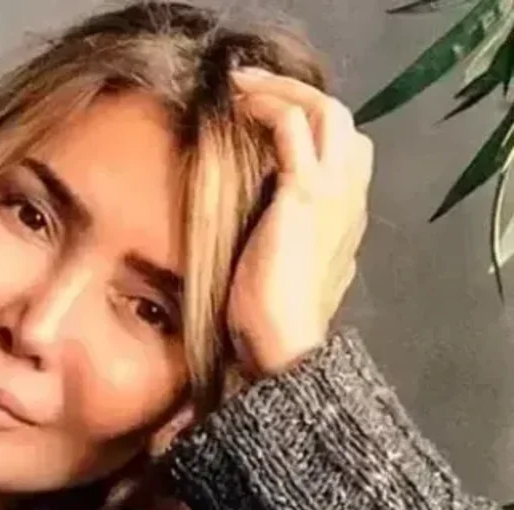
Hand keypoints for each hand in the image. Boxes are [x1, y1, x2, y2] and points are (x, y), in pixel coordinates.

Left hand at [227, 68, 372, 379]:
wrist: (284, 344)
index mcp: (345, 220)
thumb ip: (284, 251)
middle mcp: (349, 200)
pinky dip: (269, 105)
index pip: (344, 153)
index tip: (266, 117)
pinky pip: (293, 126)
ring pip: (325, 112)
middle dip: (299, 96)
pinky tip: (240, 104)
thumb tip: (258, 243)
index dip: (310, 127)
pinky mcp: (305, 191)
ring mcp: (333, 193)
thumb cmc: (270, 323)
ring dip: (282, 90)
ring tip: (242, 85)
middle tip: (252, 87)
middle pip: (342, 123)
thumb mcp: (284, 276)